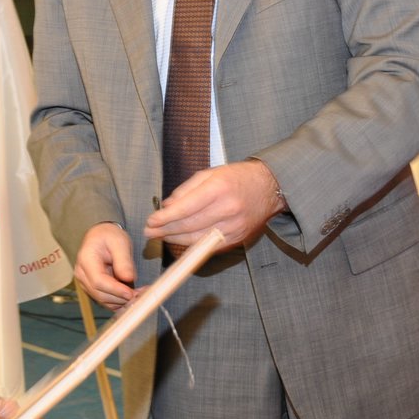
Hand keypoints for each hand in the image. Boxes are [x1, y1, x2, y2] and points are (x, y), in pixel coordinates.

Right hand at [75, 222, 136, 308]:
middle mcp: (82, 274)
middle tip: (141, 295)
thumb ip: (124, 260)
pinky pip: (107, 301)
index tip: (131, 293)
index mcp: (86, 259)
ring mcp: (86, 283)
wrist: (101, 237)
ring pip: (104, 301)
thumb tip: (128, 278)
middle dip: (121, 298)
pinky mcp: (93, 289)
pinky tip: (133, 295)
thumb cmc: (108, 236)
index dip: (115, 290)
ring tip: (140, 294)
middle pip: (100, 294)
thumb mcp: (119, 242)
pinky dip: (120, 302)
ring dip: (122, 302)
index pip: (98, 281)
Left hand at [144, 159, 281, 248]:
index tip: (150, 221)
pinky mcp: (238, 238)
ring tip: (159, 236)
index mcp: (220, 189)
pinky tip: (179, 240)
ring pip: (198, 238)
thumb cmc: (237, 177)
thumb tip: (167, 207)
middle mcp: (228, 209)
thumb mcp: (210, 173)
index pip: (187, 208)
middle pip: (190, 225)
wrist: (269, 187)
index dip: (166, 217)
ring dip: (175, 239)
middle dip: (166, 230)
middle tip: (148, 231)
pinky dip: (191, 244)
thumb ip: (186, 190)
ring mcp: (235, 227)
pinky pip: (209, 245)